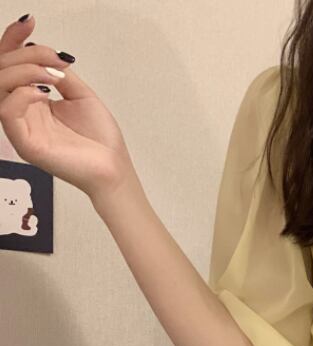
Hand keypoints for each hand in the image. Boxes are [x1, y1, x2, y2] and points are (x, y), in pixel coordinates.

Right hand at [0, 13, 135, 198]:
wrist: (114, 169)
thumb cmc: (101, 139)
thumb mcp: (80, 94)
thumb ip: (59, 72)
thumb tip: (45, 52)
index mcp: (32, 100)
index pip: (11, 64)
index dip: (15, 40)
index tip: (30, 22)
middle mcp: (22, 112)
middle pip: (1, 70)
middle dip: (25, 54)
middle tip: (55, 60)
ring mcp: (21, 128)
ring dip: (24, 71)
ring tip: (53, 76)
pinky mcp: (25, 144)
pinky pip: (7, 111)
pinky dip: (23, 93)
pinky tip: (45, 93)